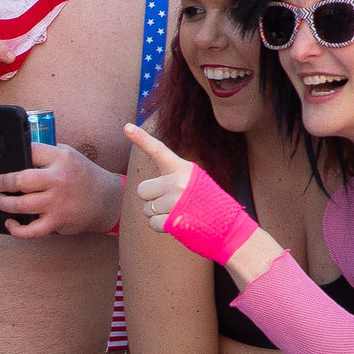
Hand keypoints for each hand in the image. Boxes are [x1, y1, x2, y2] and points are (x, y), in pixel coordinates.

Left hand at [0, 143, 126, 238]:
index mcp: (61, 158)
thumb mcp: (68, 155)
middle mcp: (58, 179)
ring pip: (21, 205)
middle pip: (20, 180)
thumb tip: (16, 155)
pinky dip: (16, 230)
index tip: (3, 161)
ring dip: (3, 203)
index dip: (14, 154)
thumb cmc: (82, 176)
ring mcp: (57, 202)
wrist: (107, 199)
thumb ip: (46, 154)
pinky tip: (10, 223)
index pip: (30, 151)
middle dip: (2, 182)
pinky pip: (31, 231)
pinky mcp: (57, 221)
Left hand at [122, 122, 260, 265]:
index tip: (126, 127)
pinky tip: (176, 223)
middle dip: (151, 198)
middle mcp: (178, 182)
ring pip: (146, 208)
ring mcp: (175, 202)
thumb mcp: (193, 181)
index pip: (159, 151)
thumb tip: (145, 189)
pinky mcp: (172, 220)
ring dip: (157, 213)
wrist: (227, 225)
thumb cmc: (206, 201)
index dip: (141, 139)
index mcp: (183, 169)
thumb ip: (171, 178)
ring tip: (178, 212)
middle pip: (142, 189)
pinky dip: (160, 226)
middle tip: (171, 201)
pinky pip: (151, 223)